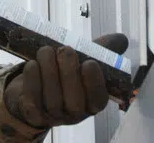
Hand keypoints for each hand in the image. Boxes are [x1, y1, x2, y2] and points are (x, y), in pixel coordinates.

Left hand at [3, 33, 128, 127]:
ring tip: (46, 51)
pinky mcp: (32, 113)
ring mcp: (52, 116)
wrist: (34, 86)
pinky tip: (32, 64)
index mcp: (91, 102)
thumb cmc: (64, 72)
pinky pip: (32, 100)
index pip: (98, 99)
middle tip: (66, 50)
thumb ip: (101, 51)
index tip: (90, 62)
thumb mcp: (83, 60)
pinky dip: (32, 80)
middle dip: (69, 73)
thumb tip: (121, 38)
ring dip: (48, 70)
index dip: (94, 83)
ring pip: (52, 99)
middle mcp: (74, 113)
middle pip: (74, 102)